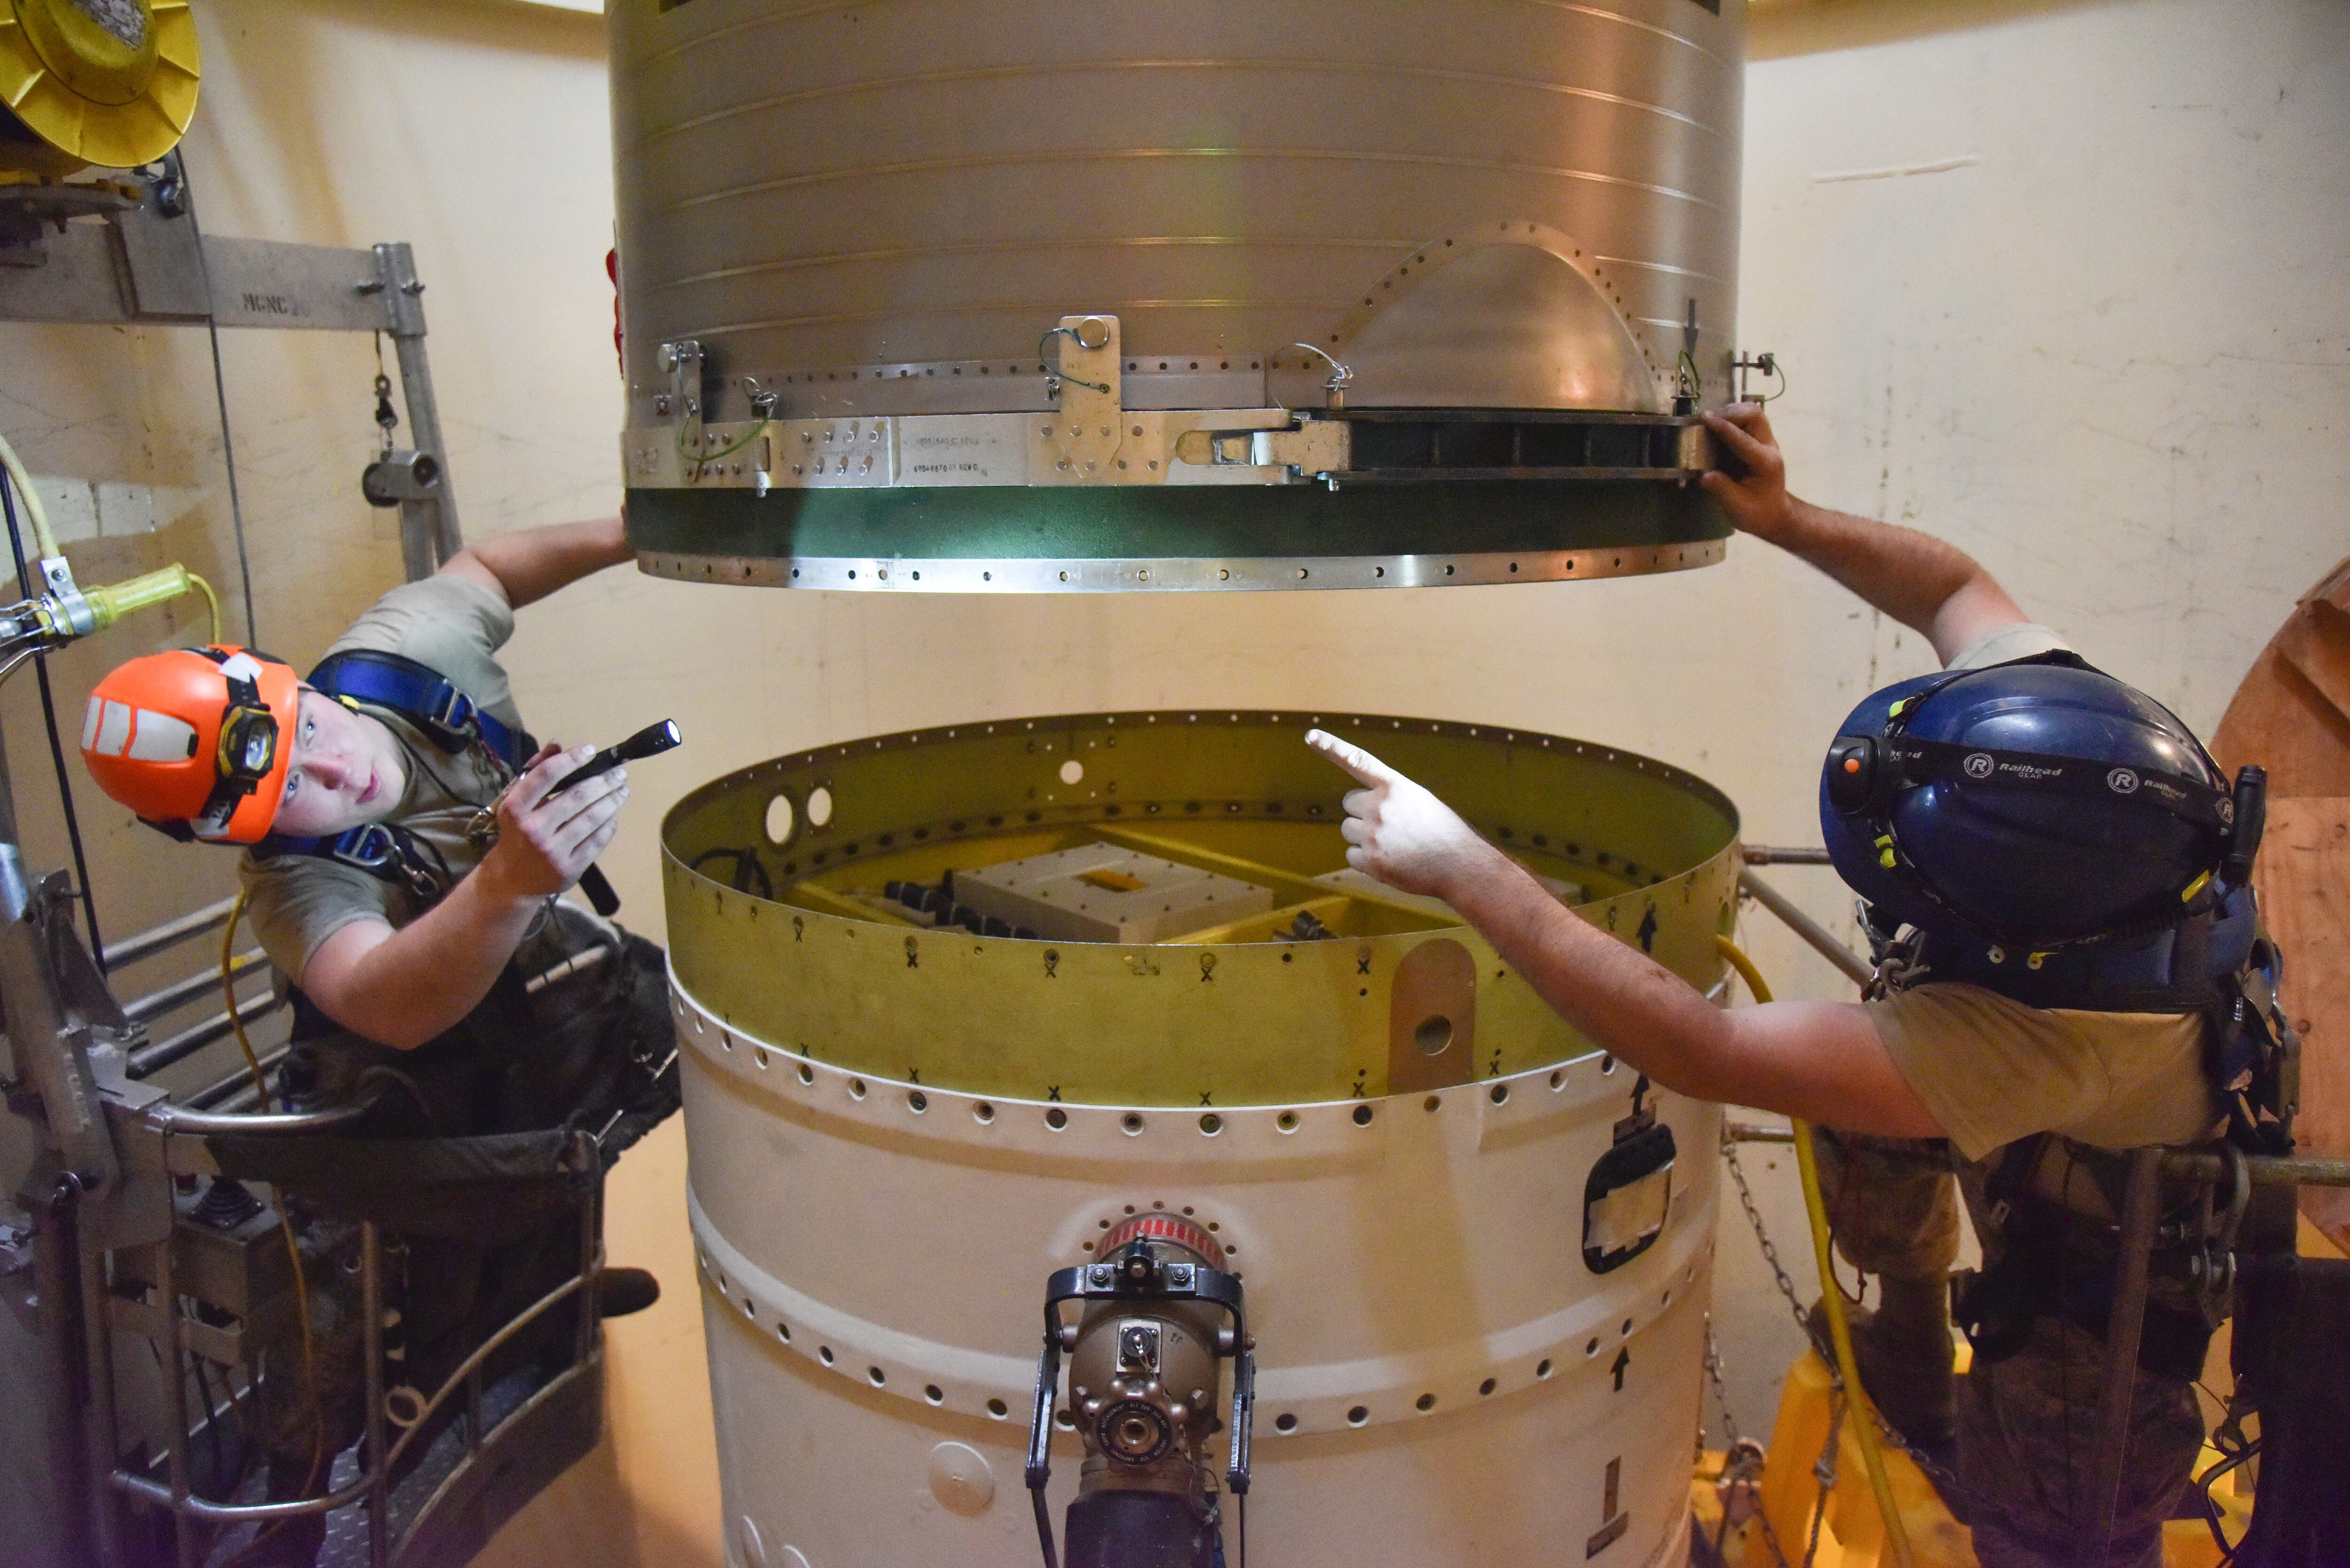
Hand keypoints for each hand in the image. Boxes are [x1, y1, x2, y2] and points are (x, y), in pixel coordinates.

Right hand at [473, 742, 628, 903]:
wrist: (511, 879)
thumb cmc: (517, 832)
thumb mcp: (517, 802)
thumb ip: (537, 772)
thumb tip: (558, 744)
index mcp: (515, 808)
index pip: (547, 775)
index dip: (571, 759)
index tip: (590, 751)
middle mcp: (533, 829)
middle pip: (577, 796)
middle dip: (604, 781)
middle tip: (620, 773)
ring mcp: (552, 851)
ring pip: (592, 818)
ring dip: (613, 800)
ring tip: (623, 790)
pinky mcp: (569, 868)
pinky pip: (597, 840)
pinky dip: (609, 825)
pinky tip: (613, 816)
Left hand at [1304, 729, 1499, 899]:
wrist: (1459, 865)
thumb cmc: (1443, 832)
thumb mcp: (1419, 801)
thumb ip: (1390, 798)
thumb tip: (1365, 807)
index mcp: (1395, 786)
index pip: (1358, 761)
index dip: (1333, 747)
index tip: (1311, 736)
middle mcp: (1380, 806)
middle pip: (1349, 804)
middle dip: (1362, 814)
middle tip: (1390, 826)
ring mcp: (1373, 834)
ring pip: (1348, 830)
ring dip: (1364, 838)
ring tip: (1394, 845)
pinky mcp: (1371, 860)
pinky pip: (1351, 856)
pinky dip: (1366, 861)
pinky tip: (1390, 861)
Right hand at [1699, 402, 1795, 541]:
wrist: (1775, 515)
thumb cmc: (1757, 514)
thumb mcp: (1737, 507)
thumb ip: (1720, 488)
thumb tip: (1701, 475)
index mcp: (1765, 463)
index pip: (1743, 439)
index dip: (1723, 427)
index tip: (1704, 417)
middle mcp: (1769, 447)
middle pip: (1755, 415)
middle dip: (1730, 413)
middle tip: (1709, 420)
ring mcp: (1767, 442)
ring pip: (1754, 413)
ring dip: (1733, 412)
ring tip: (1713, 421)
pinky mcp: (1760, 442)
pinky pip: (1749, 420)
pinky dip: (1734, 418)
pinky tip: (1719, 426)